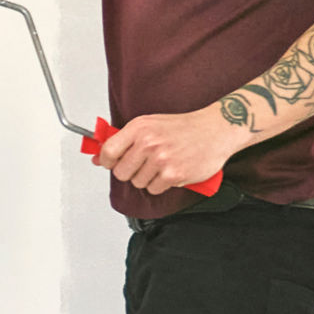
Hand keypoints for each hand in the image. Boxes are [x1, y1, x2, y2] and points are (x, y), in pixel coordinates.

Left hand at [97, 108, 247, 193]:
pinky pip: (154, 189)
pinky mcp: (174, 174)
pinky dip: (161, 184)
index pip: (108, 151)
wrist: (215, 130)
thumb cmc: (183, 127)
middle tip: (142, 165)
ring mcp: (161, 160)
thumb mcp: (150, 124)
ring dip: (148, 178)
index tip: (111, 163)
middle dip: (129, 172)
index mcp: (139, 127)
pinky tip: (171, 171)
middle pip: (121, 172)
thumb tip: (98, 158)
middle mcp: (148, 143)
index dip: (106, 161)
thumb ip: (124, 140)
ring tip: (161, 166)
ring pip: (138, 183)